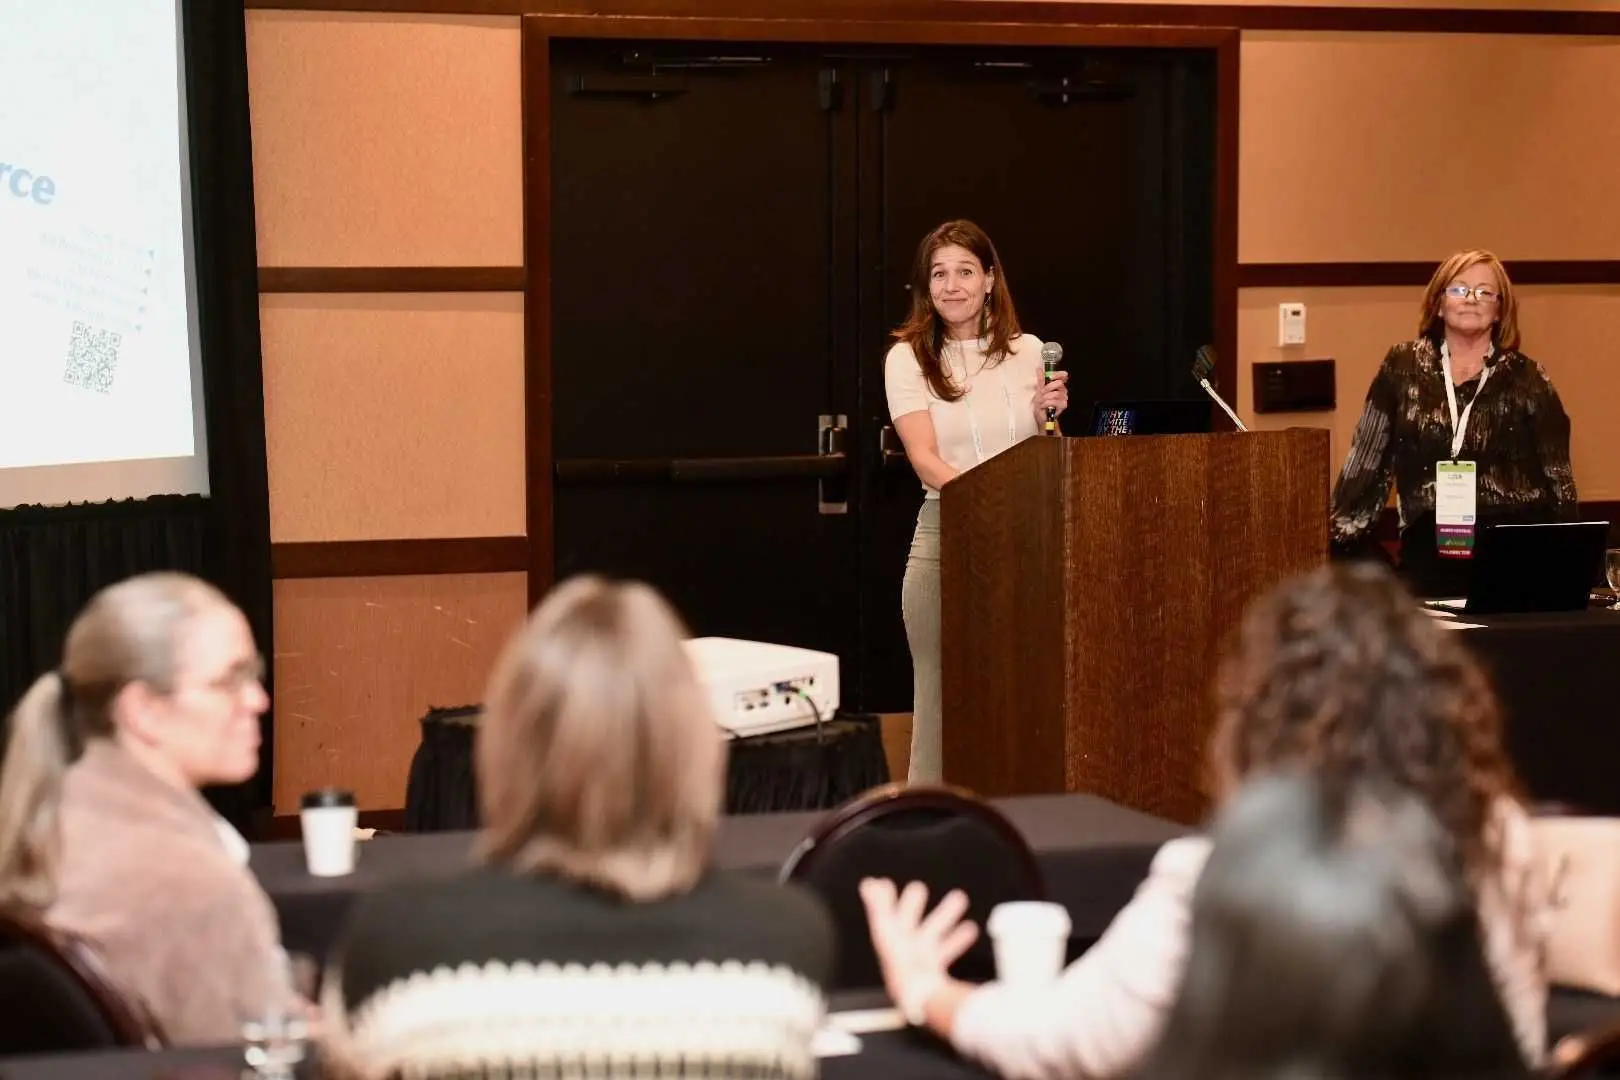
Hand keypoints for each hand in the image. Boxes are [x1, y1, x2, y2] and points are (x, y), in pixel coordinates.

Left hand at [859, 878, 978, 1021]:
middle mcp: (903, 949)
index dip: (881, 899)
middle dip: (913, 904)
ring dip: (945, 915)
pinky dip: (957, 939)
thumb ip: (878, 907)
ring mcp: (919, 959)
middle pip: (907, 922)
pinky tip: (970, 929)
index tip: (882, 883)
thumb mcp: (887, 931)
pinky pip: (947, 950)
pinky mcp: (935, 970)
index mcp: (889, 940)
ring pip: (933, 931)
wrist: (922, 999)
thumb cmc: (904, 966)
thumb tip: (867, 884)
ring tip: (960, 897)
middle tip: (918, 888)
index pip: (882, 914)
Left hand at [1034, 370, 1069, 422]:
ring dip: (1045, 398)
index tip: (1051, 376)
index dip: (1058, 374)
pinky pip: (1054, 401)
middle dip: (1047, 388)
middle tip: (1041, 393)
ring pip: (1056, 393)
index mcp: (1058, 385)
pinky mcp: (1063, 405)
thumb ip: (1040, 379)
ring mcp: (1064, 398)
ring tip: (1041, 401)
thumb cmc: (1041, 403)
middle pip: (1059, 383)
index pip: (1063, 376)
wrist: (1041, 415)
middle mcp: (1063, 390)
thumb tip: (1039, 369)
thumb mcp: (1039, 390)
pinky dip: (1046, 403)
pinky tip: (1044, 405)